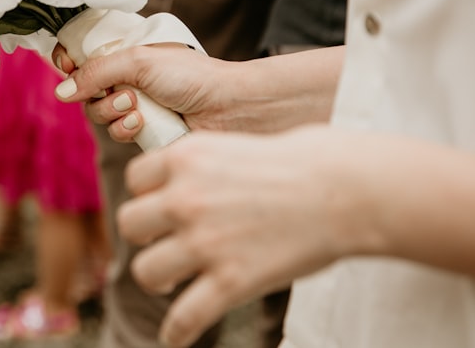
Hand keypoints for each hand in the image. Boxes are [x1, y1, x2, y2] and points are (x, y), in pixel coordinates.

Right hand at [53, 43, 244, 142]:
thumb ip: (96, 72)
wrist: (226, 108)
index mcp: (126, 52)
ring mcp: (134, 104)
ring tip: (139, 109)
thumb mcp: (139, 62)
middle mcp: (127, 77)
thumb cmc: (191, 76)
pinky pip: (115, 134)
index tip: (67, 65)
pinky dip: (125, 130)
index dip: (70, 60)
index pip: (83, 52)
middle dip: (99, 95)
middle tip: (127, 94)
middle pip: (85, 89)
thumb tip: (60, 92)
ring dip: (113, 113)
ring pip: (98, 114)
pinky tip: (144, 125)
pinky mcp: (142, 131)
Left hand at [117, 127, 367, 347]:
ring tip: (172, 280)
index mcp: (187, 157)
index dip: (148, 193)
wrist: (344, 191)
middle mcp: (187, 198)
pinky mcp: (230, 281)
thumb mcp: (236, 145)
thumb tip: (187, 182)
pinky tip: (176, 337)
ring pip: (146, 270)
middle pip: (130, 224)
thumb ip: (203, 167)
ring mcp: (206, 242)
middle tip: (165, 241)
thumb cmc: (303, 163)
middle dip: (145, 235)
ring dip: (157, 278)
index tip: (162, 204)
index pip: (136, 179)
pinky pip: (184, 317)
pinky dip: (176, 332)